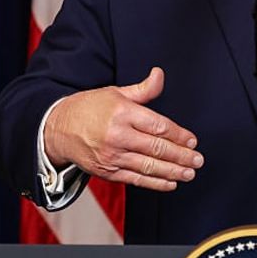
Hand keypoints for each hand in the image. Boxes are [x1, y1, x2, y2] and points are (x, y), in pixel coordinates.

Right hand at [43, 67, 203, 191]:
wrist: (58, 129)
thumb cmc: (90, 108)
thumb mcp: (116, 93)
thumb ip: (142, 90)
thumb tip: (160, 74)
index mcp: (122, 113)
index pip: (158, 126)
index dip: (179, 135)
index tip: (192, 141)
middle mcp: (117, 135)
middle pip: (157, 148)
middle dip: (181, 156)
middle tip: (198, 160)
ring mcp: (112, 156)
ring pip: (149, 167)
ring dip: (174, 171)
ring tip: (190, 173)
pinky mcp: (107, 172)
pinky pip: (136, 179)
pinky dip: (156, 183)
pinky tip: (171, 183)